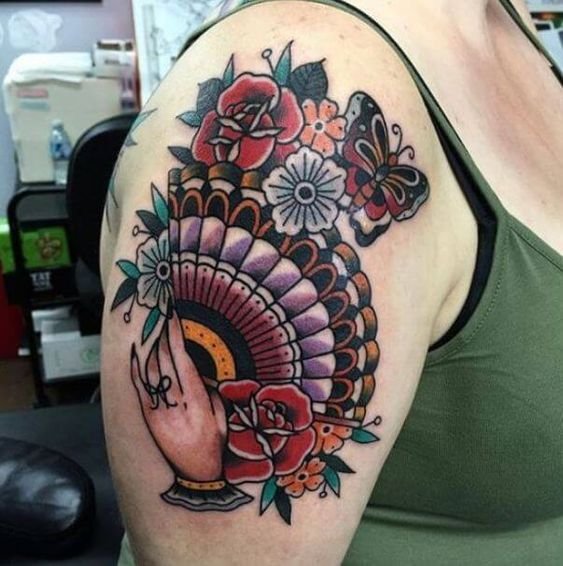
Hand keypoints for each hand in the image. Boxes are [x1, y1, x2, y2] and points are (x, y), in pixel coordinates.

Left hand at [131, 314, 226, 481]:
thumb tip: (204, 379)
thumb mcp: (223, 426)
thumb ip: (214, 400)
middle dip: (161, 335)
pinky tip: (133, 355)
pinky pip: (140, 392)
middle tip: (157, 311)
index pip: (183, 364)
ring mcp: (158, 414)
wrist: (194, 481)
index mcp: (197, 407)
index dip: (176, 339)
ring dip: (148, 347)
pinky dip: (136, 371)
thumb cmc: (212, 453)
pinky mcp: (148, 420)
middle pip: (165, 364)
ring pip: (150, 375)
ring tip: (146, 324)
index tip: (172, 319)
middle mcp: (175, 408)